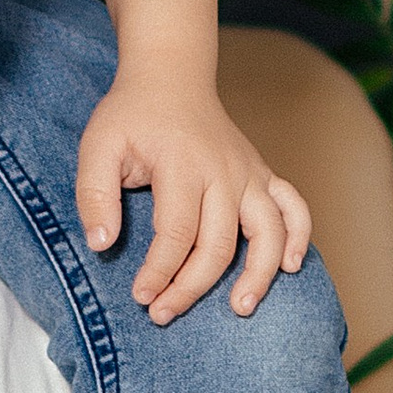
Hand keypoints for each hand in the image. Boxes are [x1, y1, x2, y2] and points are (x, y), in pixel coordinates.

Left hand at [75, 72, 312, 321]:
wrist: (171, 77)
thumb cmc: (131, 116)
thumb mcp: (97, 146)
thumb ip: (94, 194)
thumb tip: (101, 244)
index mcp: (182, 164)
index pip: (176, 233)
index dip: (159, 272)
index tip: (141, 297)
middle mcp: (224, 170)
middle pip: (218, 243)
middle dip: (191, 287)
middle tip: (162, 314)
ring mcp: (249, 172)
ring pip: (267, 231)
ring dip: (258, 274)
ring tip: (240, 308)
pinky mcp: (263, 173)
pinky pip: (294, 206)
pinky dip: (299, 236)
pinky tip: (290, 267)